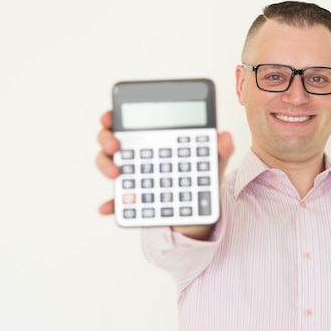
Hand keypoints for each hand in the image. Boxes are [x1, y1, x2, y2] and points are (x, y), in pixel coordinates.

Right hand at [95, 110, 234, 238]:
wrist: (198, 213)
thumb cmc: (202, 182)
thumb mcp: (213, 165)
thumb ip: (220, 150)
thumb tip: (225, 136)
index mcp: (155, 140)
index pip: (131, 122)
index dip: (114, 116)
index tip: (109, 117)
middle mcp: (138, 155)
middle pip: (111, 139)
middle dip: (106, 138)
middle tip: (114, 145)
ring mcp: (132, 176)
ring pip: (108, 164)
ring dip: (105, 166)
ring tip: (116, 174)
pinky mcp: (131, 199)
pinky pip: (117, 200)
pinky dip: (111, 203)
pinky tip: (107, 207)